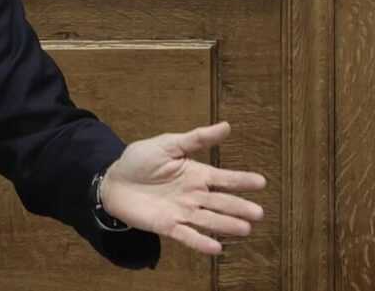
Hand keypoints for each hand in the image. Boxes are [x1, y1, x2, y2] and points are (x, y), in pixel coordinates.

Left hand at [101, 121, 265, 254]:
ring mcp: (182, 212)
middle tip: (258, 213)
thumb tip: (226, 125)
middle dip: (239, 207)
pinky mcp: (168, 226)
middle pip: (221, 202)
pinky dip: (201, 242)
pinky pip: (187, 236)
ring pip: (208, 220)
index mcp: (196, 174)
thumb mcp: (168, 144)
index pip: (224, 178)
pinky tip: (216, 249)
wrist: (113, 182)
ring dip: (226, 225)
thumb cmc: (140, 160)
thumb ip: (196, 139)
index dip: (242, 180)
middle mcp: (194, 195)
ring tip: (245, 229)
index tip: (261, 182)